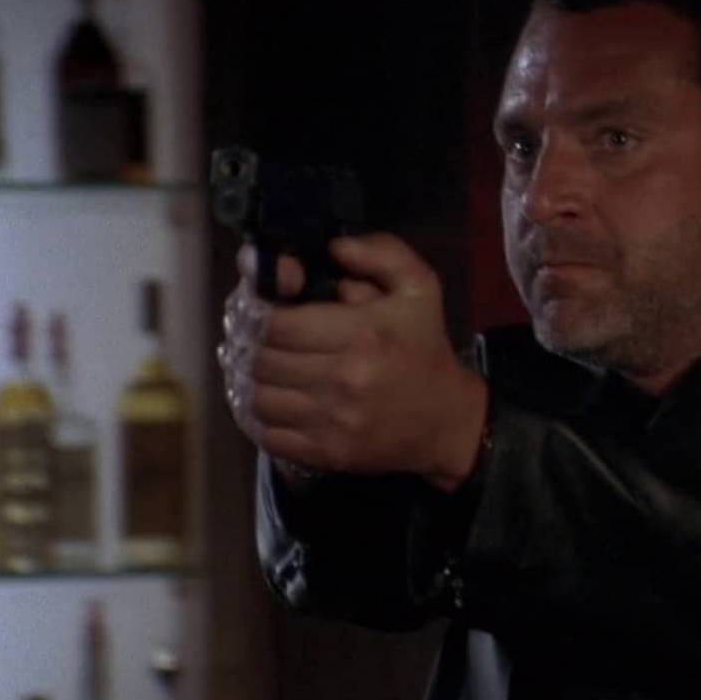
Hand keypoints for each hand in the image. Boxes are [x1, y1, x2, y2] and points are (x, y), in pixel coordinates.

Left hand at [217, 234, 487, 491]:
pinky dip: (261, 418)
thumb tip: (334, 246)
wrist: (447, 420)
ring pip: (259, 397)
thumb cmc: (424, 348)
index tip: (265, 310)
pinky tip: (273, 400)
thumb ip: (381, 253)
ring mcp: (333, 421)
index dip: (260, 313)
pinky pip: (269, 435)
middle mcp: (344, 378)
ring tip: (263, 367)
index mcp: (362, 333)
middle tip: (260, 338)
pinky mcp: (327, 452)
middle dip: (255, 345)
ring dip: (254, 381)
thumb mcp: (419, 287)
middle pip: (263, 360)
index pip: (277, 324)